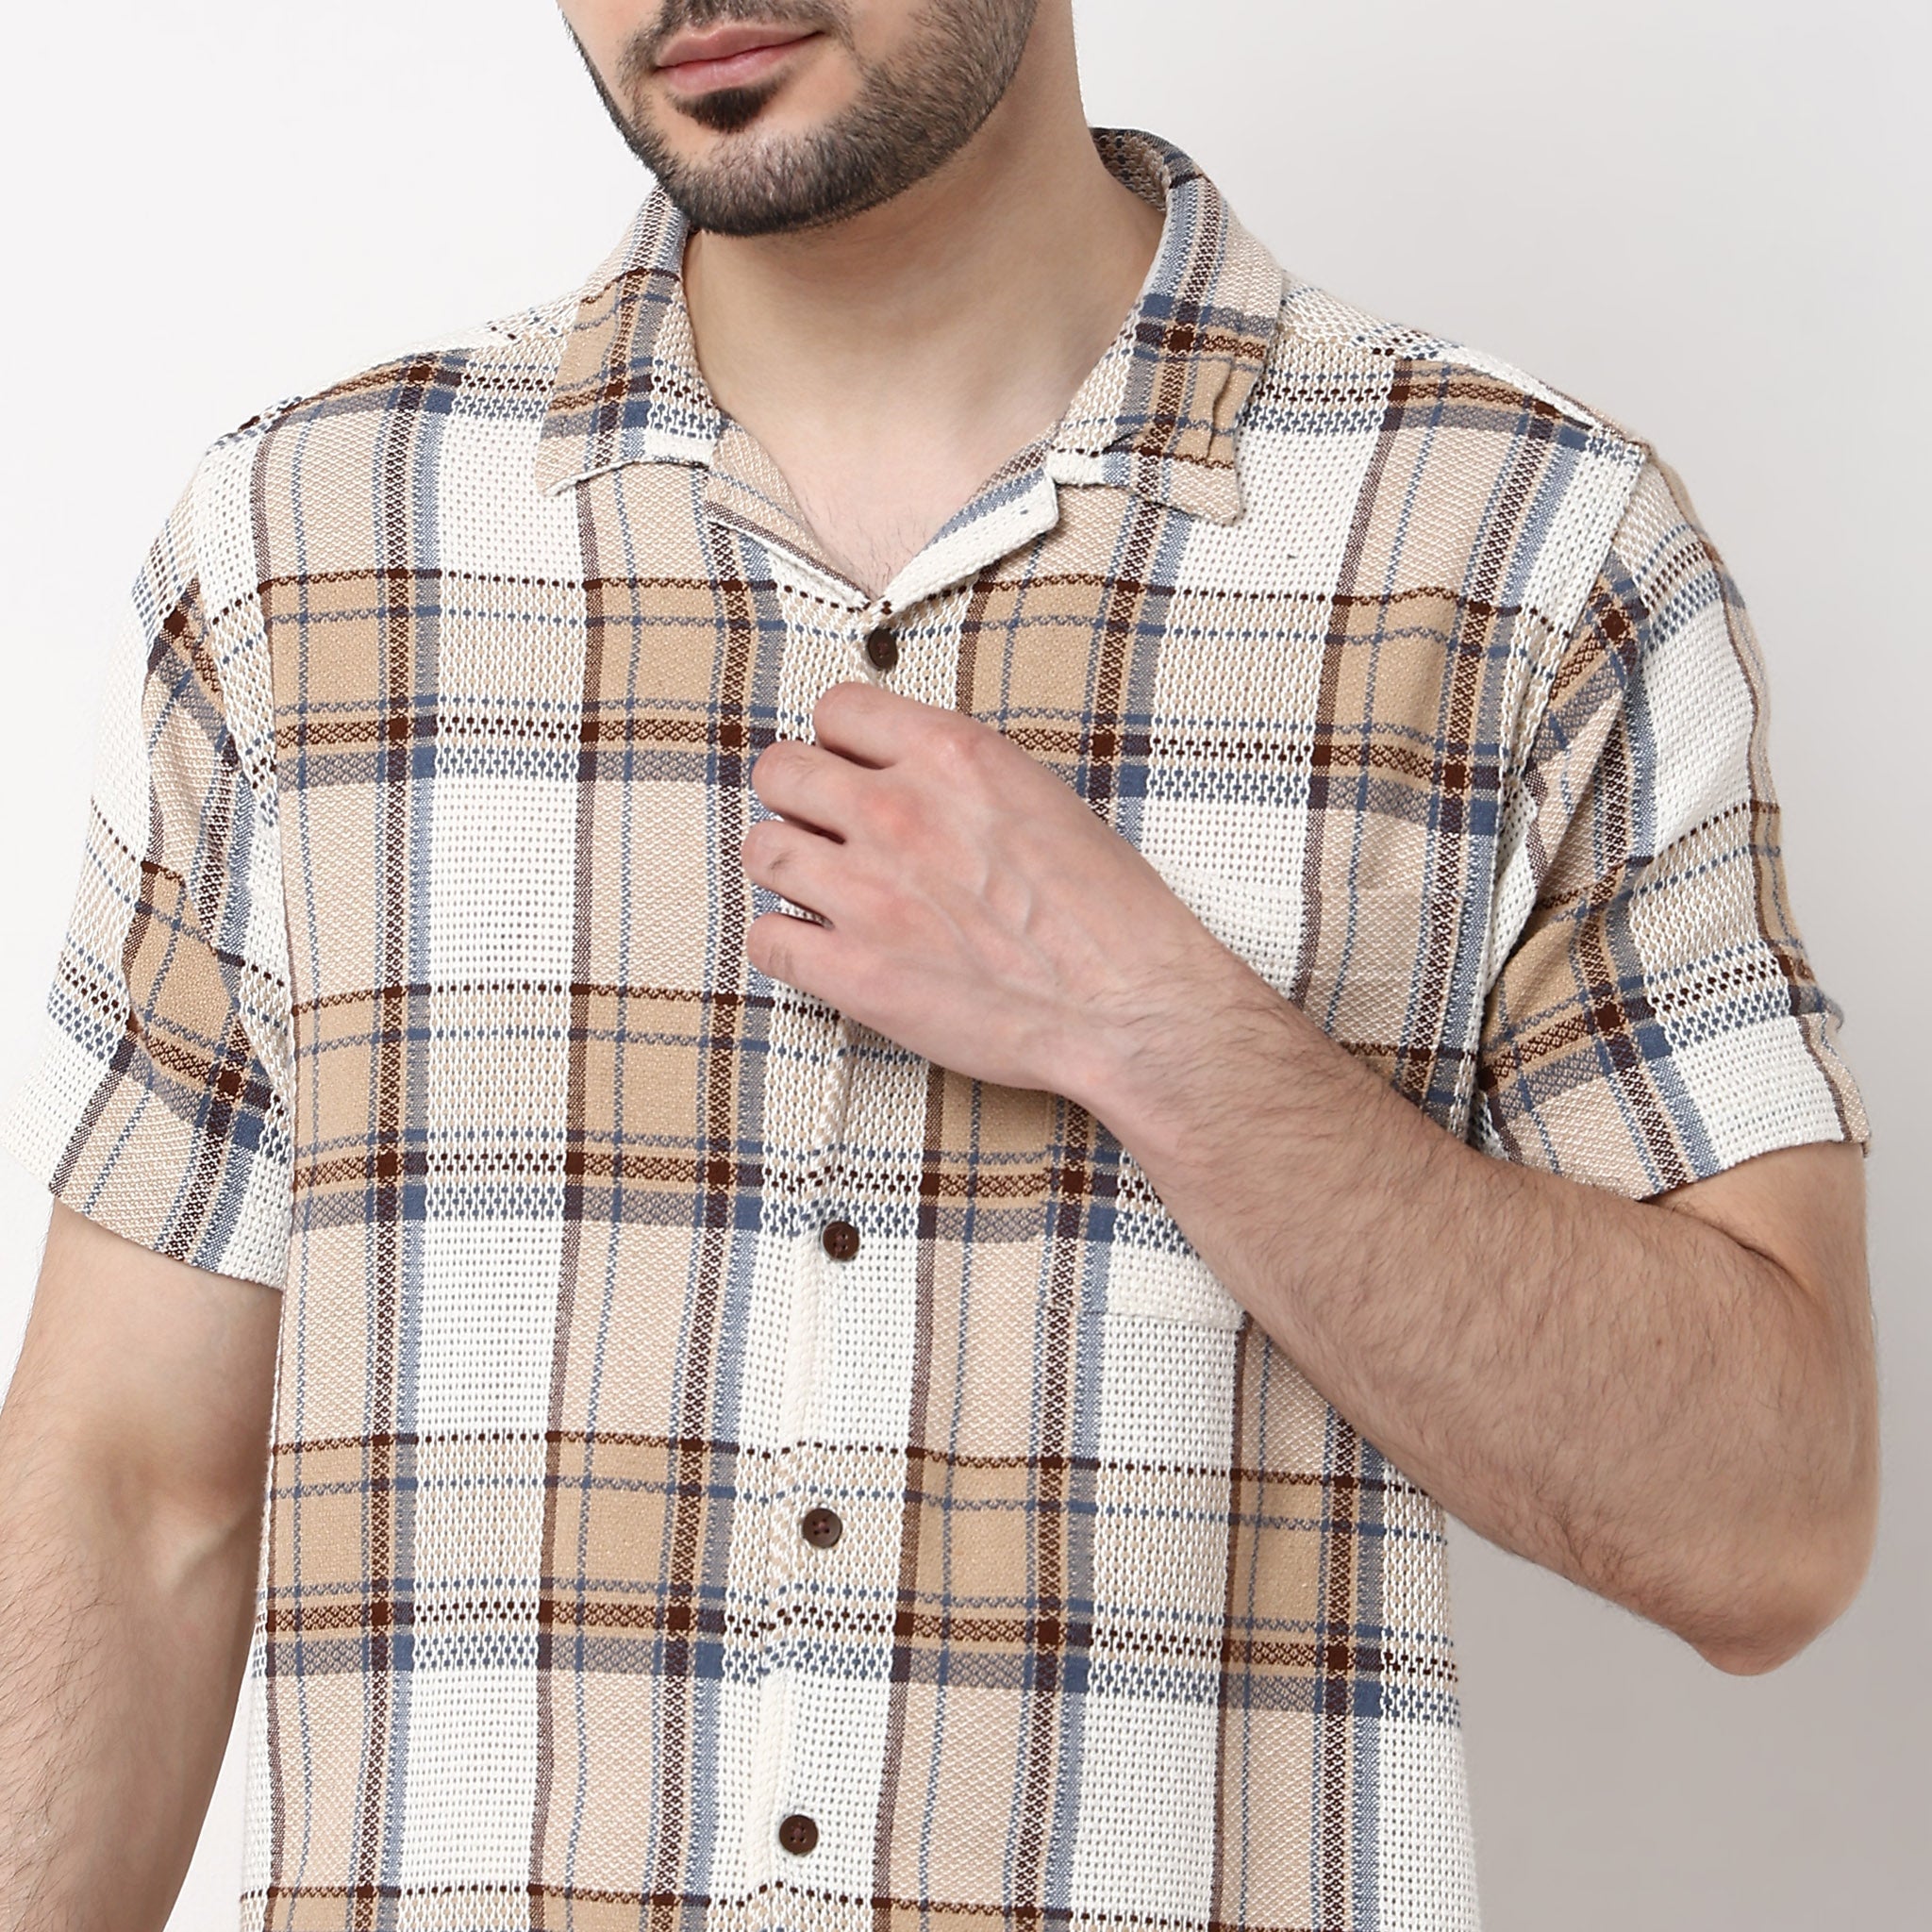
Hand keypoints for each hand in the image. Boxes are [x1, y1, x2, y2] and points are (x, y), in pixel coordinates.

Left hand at [740, 681, 1241, 1110]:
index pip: (838, 709)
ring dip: (788, 866)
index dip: (840, 742)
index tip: (849, 766)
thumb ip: (962, 777)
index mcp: (951, 758)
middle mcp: (899, 814)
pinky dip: (786, 943)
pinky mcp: (855, 972)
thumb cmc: (1107, 917)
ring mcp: (869, 894)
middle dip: (799, 797)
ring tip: (819, 886)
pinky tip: (820, 945)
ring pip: (763, 851)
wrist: (1130, 1007)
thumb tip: (911, 775)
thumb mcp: (1040, 798)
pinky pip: (768, 941)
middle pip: (782, 772)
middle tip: (822, 826)